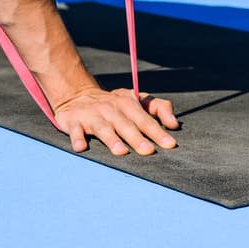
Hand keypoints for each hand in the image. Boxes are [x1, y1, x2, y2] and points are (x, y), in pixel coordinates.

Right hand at [54, 88, 179, 155]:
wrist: (77, 95)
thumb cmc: (115, 104)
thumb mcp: (137, 100)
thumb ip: (159, 108)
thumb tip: (175, 124)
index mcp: (128, 104)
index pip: (146, 120)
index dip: (158, 132)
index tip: (170, 144)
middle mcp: (111, 109)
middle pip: (126, 125)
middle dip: (137, 138)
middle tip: (149, 151)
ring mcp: (92, 115)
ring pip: (103, 128)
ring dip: (112, 140)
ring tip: (121, 152)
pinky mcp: (73, 121)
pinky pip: (75, 130)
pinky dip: (78, 138)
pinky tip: (81, 147)